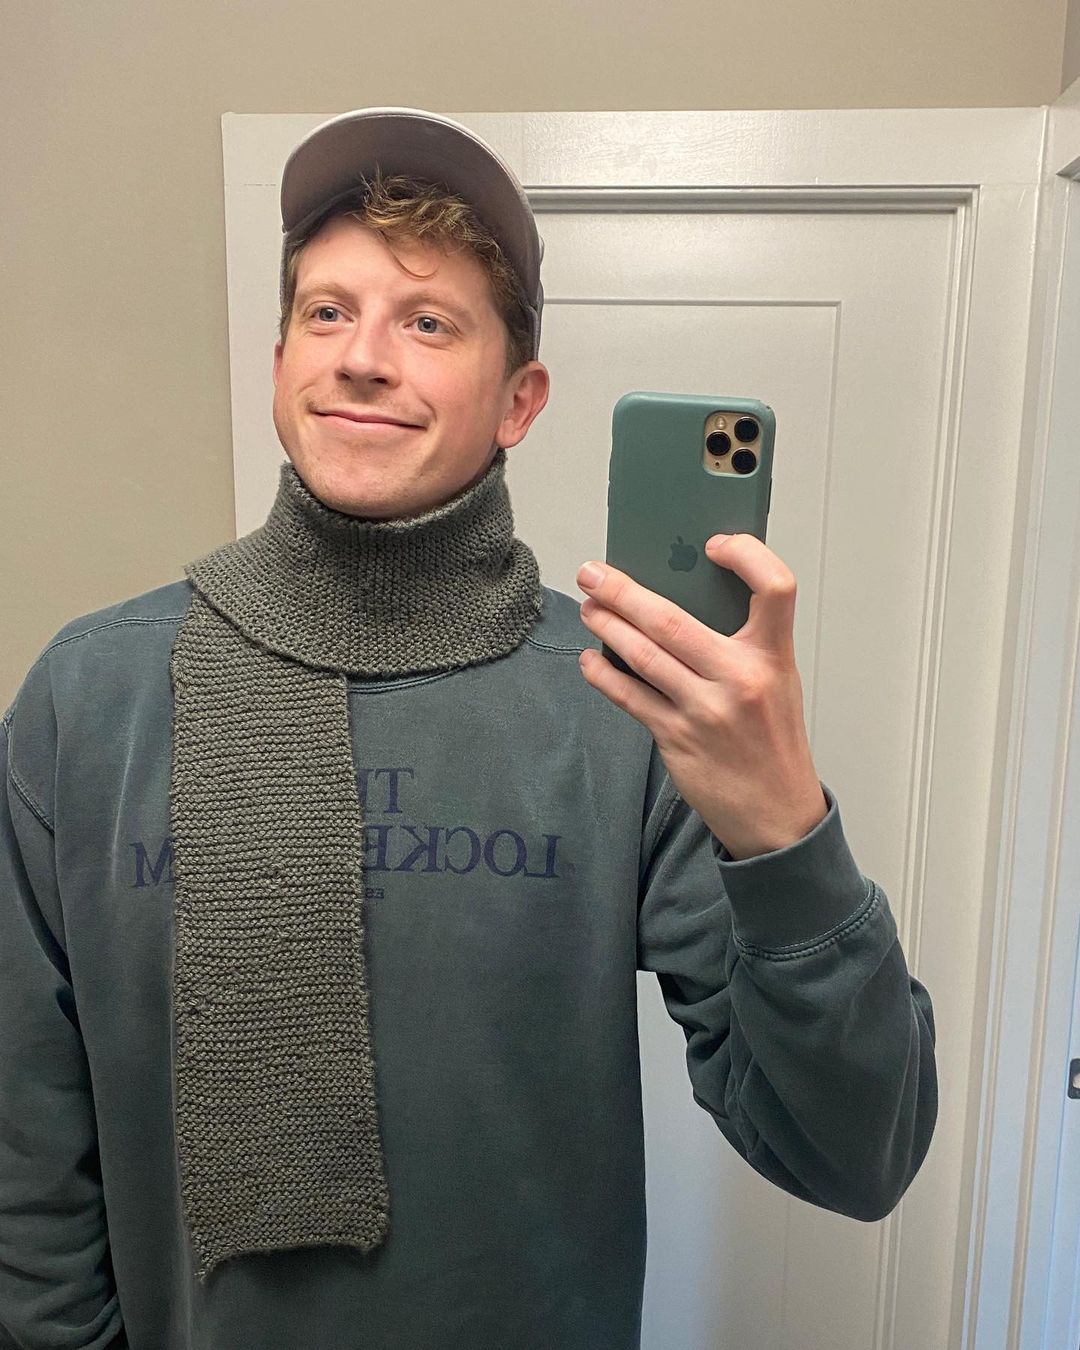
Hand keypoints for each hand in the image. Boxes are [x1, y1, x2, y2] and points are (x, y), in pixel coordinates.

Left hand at [576, 534, 827, 859]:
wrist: (778, 816)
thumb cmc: (773, 743)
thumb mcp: (777, 684)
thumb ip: (743, 644)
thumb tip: (683, 598)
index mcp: (773, 658)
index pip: (776, 587)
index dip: (748, 555)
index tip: (714, 545)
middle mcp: (740, 680)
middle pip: (672, 620)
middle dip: (623, 591)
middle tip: (593, 573)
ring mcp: (705, 711)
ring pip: (642, 655)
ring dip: (606, 626)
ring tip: (588, 608)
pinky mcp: (676, 738)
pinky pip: (628, 697)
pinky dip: (603, 674)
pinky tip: (591, 660)